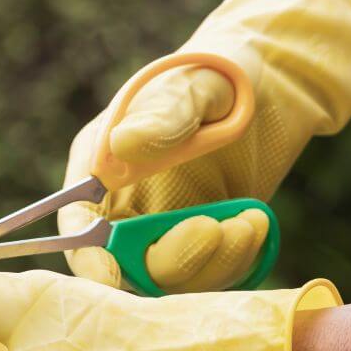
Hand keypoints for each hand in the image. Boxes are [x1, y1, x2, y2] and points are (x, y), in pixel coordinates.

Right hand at [58, 0, 350, 292]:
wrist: (274, 84)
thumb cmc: (217, 73)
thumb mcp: (191, 87)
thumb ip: (161, 117)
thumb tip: (121, 146)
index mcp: (100, 167)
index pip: (77, 223)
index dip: (86, 255)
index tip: (110, 274)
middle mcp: (125, 206)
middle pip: (125, 263)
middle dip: (168, 258)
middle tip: (213, 228)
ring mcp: (166, 228)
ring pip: (172, 277)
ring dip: (210, 261)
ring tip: (248, 220)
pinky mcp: (205, 242)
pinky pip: (210, 274)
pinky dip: (234, 260)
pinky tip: (255, 223)